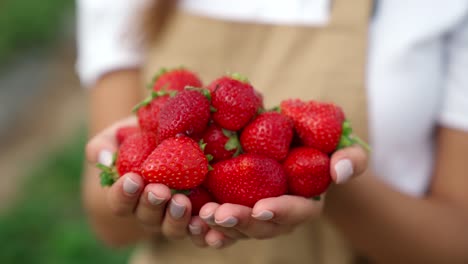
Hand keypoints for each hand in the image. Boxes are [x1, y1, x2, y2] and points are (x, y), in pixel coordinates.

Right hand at [85, 117, 192, 239]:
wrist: (181, 135)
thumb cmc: (145, 134)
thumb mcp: (124, 133)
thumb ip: (105, 144)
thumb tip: (102, 158)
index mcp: (129, 195)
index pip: (120, 202)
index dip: (124, 194)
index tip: (132, 179)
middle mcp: (150, 211)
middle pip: (147, 217)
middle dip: (152, 204)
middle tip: (159, 191)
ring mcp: (174, 218)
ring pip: (172, 228)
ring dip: (176, 218)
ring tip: (182, 202)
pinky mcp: (199, 217)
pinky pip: (199, 230)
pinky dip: (201, 229)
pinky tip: (205, 219)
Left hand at [190, 145, 367, 247]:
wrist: (296, 147)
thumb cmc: (319, 146)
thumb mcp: (342, 146)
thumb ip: (351, 158)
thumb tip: (341, 170)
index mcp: (305, 202)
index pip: (296, 212)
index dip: (280, 212)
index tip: (262, 207)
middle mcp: (280, 216)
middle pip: (262, 227)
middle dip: (242, 222)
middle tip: (220, 213)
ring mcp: (257, 216)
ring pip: (238, 230)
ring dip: (219, 226)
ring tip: (200, 217)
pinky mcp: (237, 209)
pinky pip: (222, 224)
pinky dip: (207, 226)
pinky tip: (191, 220)